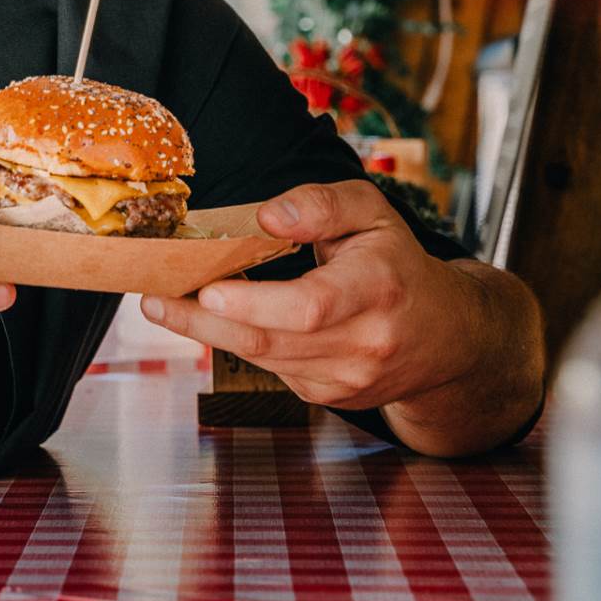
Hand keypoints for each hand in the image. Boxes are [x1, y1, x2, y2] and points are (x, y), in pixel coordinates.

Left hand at [141, 180, 482, 411]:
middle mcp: (365, 342)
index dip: (254, 303)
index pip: (311, 305)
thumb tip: (266, 215)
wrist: (446, 337)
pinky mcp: (329, 396)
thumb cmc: (399, 264)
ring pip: (263, 359)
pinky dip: (238, 344)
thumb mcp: (373, 214)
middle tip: (154, 297)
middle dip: (203, 322)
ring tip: (164, 303)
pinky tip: (215, 321)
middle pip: (271, 340)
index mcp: (378, 289)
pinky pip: (271, 369)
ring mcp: (347, 378)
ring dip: (207, 334)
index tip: (209, 289)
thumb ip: (321, 204)